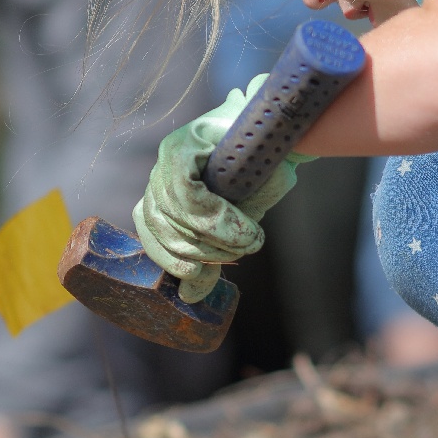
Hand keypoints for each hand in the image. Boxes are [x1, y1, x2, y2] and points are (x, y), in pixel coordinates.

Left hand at [131, 74, 305, 304]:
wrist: (288, 139)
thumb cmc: (261, 182)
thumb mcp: (231, 227)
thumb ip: (207, 255)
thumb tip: (189, 298)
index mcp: (163, 191)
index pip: (149, 230)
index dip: (169, 259)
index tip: (197, 277)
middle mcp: (160, 171)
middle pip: (160, 225)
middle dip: (202, 251)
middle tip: (238, 254)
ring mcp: (169, 154)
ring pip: (176, 213)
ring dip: (216, 238)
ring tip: (248, 240)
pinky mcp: (186, 144)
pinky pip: (188, 193)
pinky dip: (216, 218)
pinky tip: (241, 227)